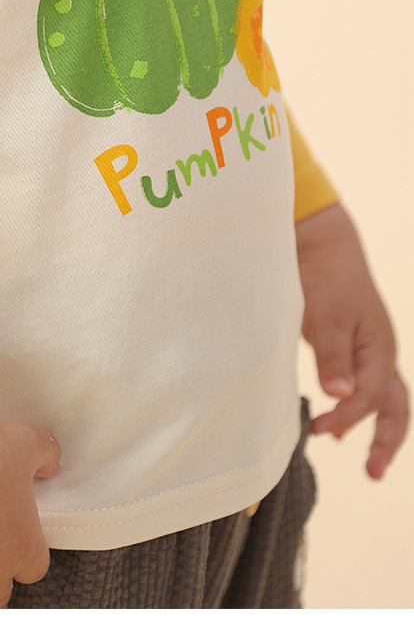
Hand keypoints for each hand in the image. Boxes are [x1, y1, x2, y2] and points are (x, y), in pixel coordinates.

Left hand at [295, 203, 408, 477]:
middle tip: (373, 472)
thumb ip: (332, 355)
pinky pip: (366, 383)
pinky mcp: (351, 344)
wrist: (321, 241)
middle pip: (395, 405)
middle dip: (388, 440)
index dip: (347, 417)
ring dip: (375, 425)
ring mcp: (368, 348)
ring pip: (384, 396)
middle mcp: (380, 351)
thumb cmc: (325, 275)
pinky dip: (360, 405)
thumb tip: (340, 394)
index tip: (318, 428)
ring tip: (364, 457)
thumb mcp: (325, 315)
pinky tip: (338, 417)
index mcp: (379, 347)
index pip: (370, 397)